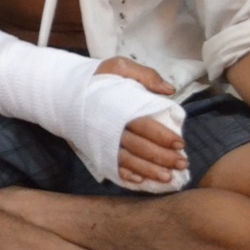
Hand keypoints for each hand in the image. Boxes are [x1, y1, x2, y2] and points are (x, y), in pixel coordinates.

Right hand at [95, 57, 186, 185]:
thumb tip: (170, 90)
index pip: (144, 124)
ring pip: (128, 161)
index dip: (162, 136)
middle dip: (162, 157)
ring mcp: (104, 143)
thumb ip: (146, 75)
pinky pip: (113, 168)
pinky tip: (142, 182)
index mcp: (119, 108)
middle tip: (182, 163)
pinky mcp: (99, 152)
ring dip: (149, 171)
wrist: (67, 93)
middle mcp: (111, 129)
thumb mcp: (119, 67)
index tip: (181, 143)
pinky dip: (127, 176)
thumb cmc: (99, 81)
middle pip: (139, 146)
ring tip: (168, 178)